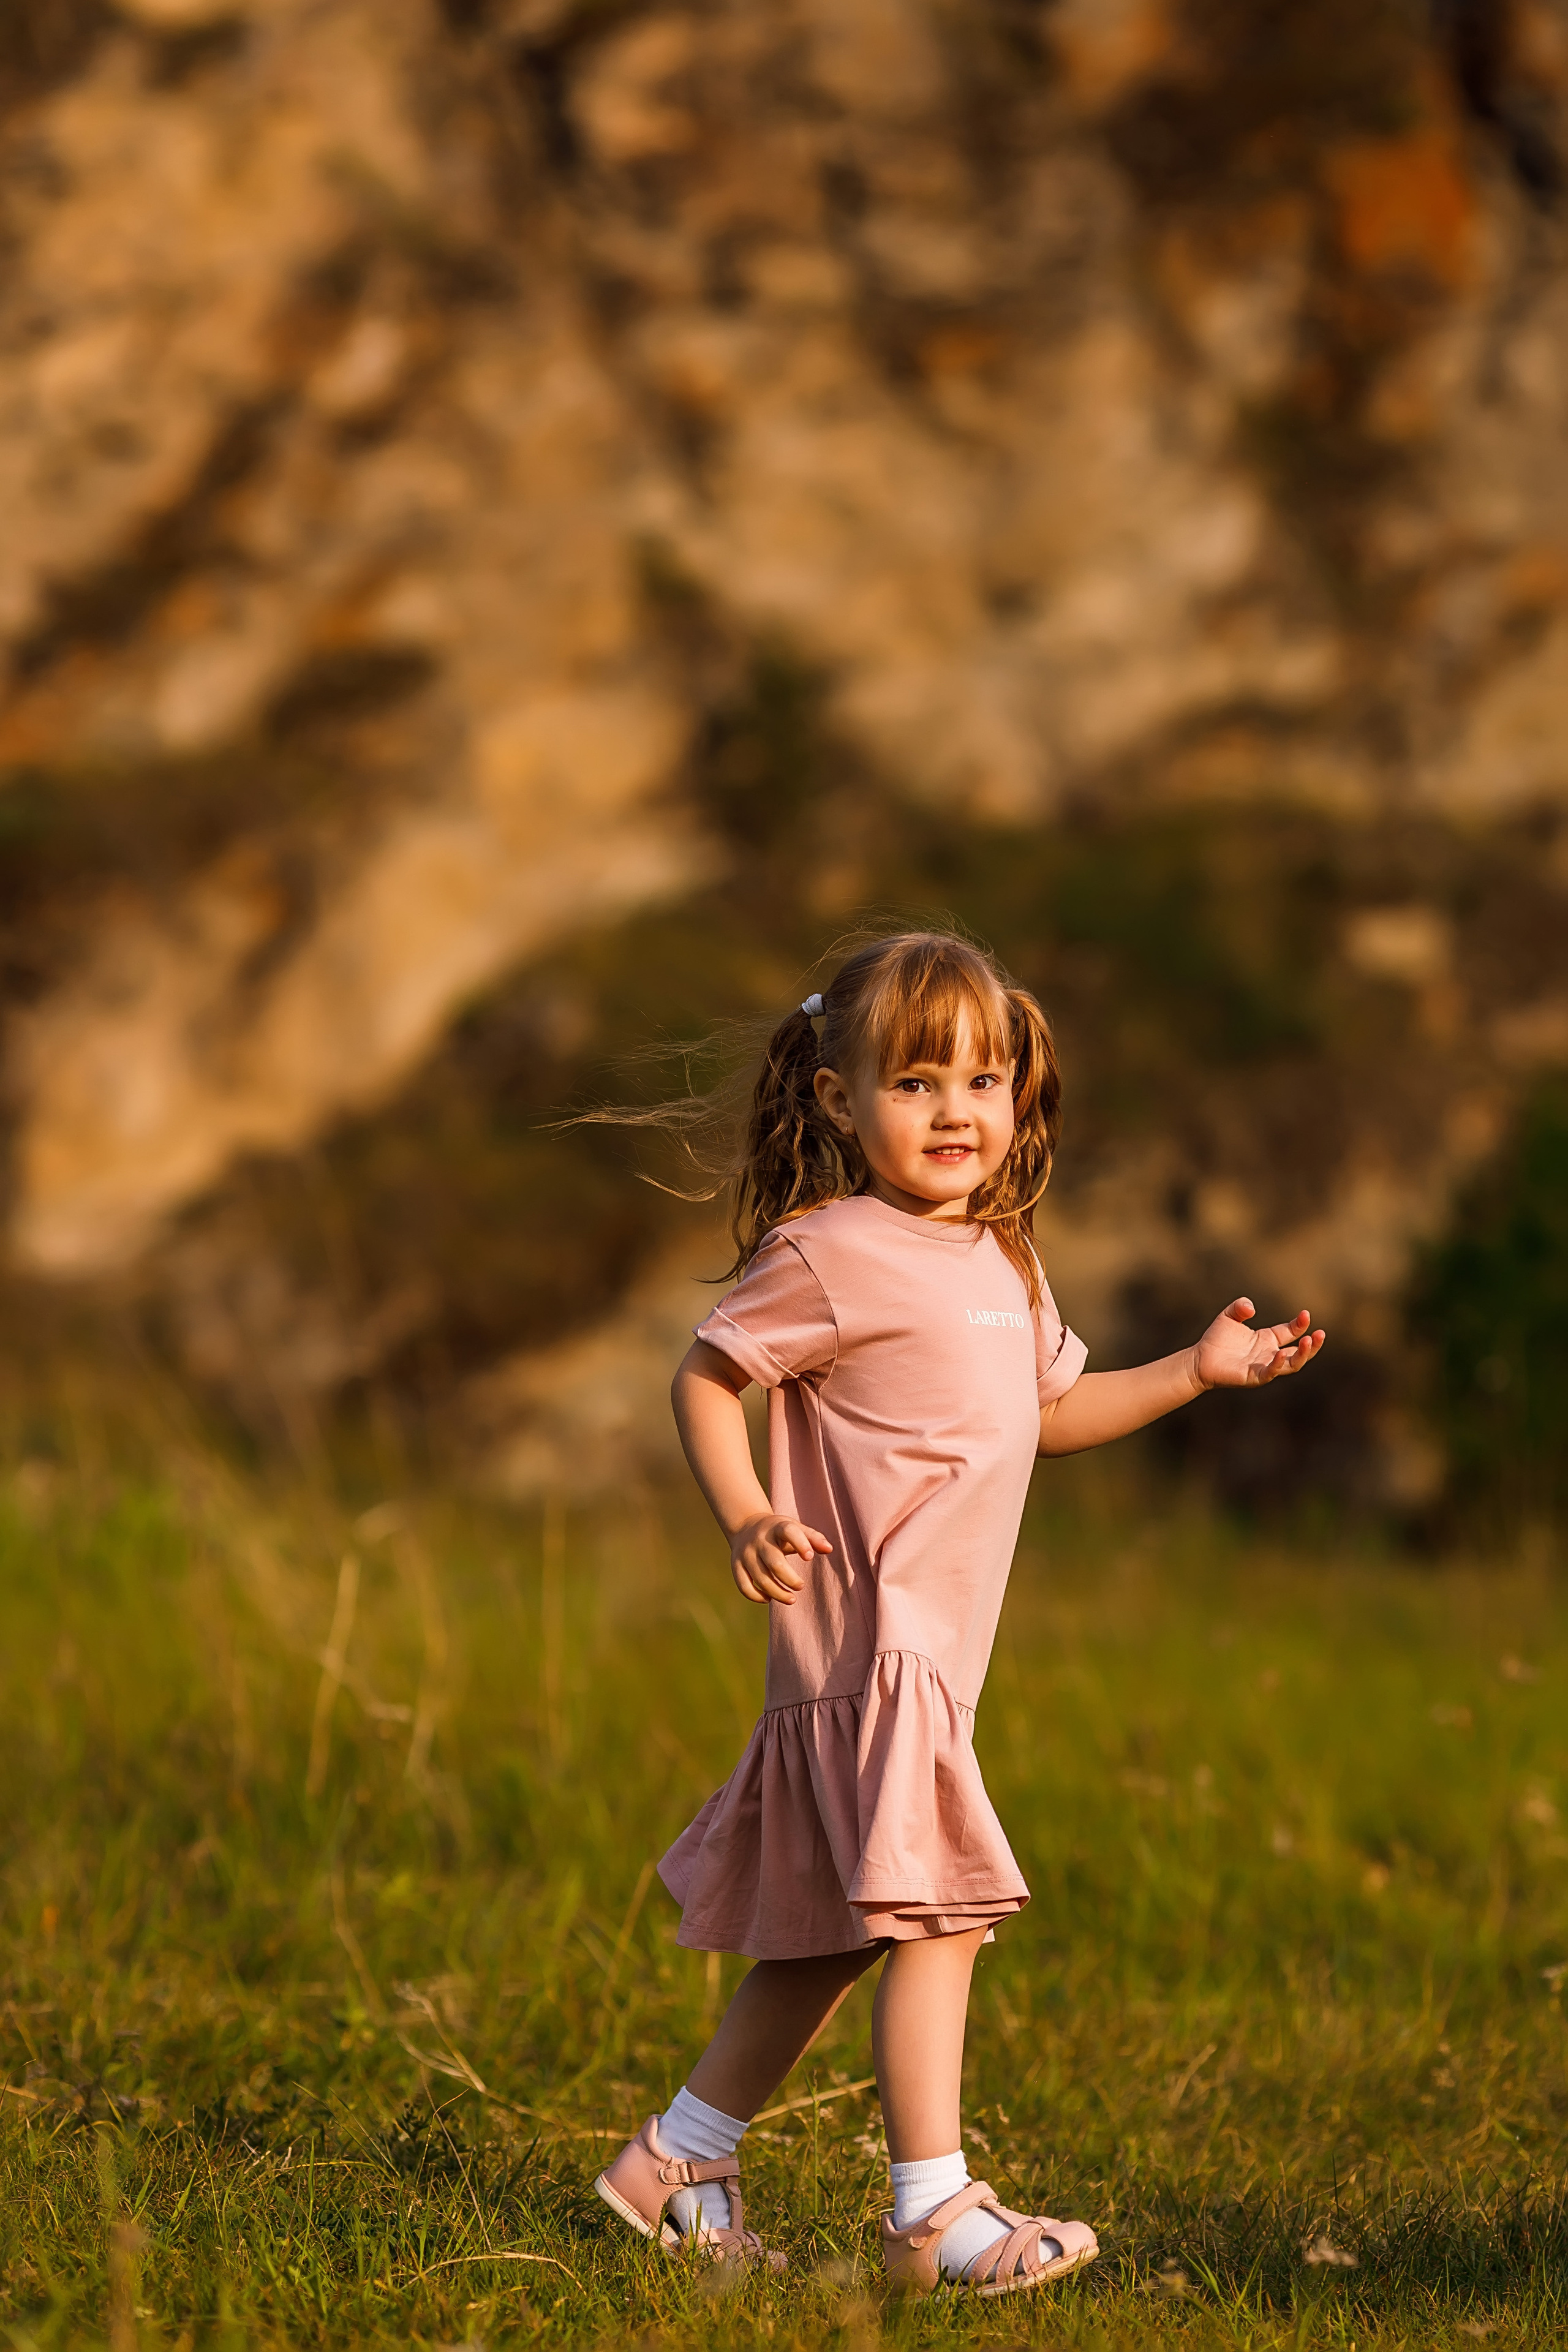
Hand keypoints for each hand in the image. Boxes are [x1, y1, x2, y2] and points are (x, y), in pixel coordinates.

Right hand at [730, 1513, 831, 1605]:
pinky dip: (756, 1596)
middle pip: (774, 1562)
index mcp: (777, 1527)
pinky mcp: (736, 1565)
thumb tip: (830, 1549)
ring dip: (777, 1592)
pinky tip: (769, 1599)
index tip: (810, 1557)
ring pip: (760, 1578)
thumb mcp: (795, 1527)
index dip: (800, 1544)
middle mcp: (759, 1540)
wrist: (746, 1524)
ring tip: (792, 1599)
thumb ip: (813, 1538)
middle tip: (801, 1586)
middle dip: (790, 1579)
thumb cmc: (778, 1531)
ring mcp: (746, 1553)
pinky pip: (744, 1585)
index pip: (788, 1532)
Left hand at [1191, 1298, 1325, 1389]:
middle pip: (1299, 1352)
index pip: (1290, 1332)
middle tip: (1321, 1334)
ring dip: (1303, 1355)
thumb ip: (1240, 1307)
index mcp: (1267, 1339)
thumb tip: (1251, 1308)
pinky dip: (1277, 1364)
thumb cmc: (1216, 1339)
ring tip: (1309, 1341)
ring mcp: (1264, 1366)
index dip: (1300, 1324)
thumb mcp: (1229, 1316)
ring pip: (1291, 1365)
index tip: (1306, 1314)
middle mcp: (1269, 1354)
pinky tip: (1280, 1354)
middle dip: (1312, 1344)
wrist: (1199, 1359)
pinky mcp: (1255, 1377)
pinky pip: (1270, 1372)